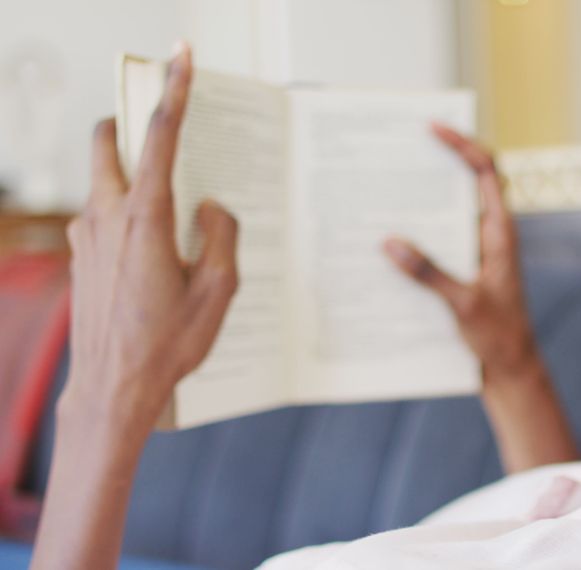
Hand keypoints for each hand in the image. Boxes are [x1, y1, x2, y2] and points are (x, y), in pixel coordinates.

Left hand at [61, 45, 238, 434]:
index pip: (161, 136)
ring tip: (176, 216)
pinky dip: (129, 210)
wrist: (114, 388)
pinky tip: (160, 251)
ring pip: (104, 177)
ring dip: (135, 175)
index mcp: (145, 218)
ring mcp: (85, 235)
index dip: (175, 90)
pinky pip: (103, 212)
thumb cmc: (169, 343)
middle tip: (167, 133)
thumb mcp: (219, 288)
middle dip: (133, 123)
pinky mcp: (80, 256)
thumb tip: (209, 206)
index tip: (181, 56)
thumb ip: (221, 232)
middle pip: (109, 140)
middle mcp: (106, 216)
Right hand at [383, 124, 538, 380]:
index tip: (434, 127)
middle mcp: (488, 237)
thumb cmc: (499, 336)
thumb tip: (390, 242)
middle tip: (392, 154)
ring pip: (443, 218)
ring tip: (377, 195)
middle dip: (430, 168)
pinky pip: (433, 248)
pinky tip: (380, 248)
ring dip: (415, 207)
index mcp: (500, 233)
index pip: (487, 172)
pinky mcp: (461, 274)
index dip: (464, 144)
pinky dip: (411, 242)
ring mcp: (474, 255)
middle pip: (461, 187)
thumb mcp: (464, 304)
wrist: (511, 371)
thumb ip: (429, 273)